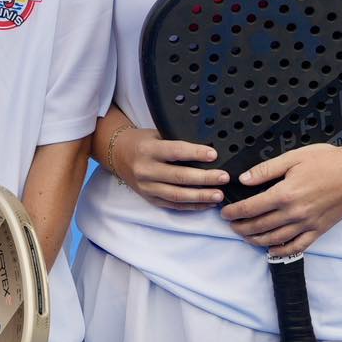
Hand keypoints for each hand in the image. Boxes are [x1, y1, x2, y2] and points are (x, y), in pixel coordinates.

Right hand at [109, 126, 226, 208]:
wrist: (117, 155)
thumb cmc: (142, 142)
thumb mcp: (156, 135)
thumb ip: (176, 142)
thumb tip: (207, 151)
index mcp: (148, 150)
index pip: (175, 152)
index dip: (196, 154)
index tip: (214, 155)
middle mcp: (146, 170)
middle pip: (179, 177)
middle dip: (204, 178)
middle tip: (224, 178)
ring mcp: (147, 187)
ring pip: (177, 195)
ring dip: (201, 196)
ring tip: (219, 195)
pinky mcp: (150, 199)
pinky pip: (174, 205)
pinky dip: (192, 206)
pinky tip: (207, 203)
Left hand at [219, 143, 341, 255]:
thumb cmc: (327, 161)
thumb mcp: (293, 158)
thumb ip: (266, 170)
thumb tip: (243, 180)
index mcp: (285, 193)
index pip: (251, 208)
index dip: (234, 212)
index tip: (224, 212)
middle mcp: (294, 213)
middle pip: (259, 226)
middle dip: (240, 227)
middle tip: (230, 225)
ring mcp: (307, 224)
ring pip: (274, 239)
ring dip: (255, 239)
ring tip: (244, 235)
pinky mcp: (319, 231)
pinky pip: (297, 246)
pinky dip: (281, 250)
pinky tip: (270, 249)